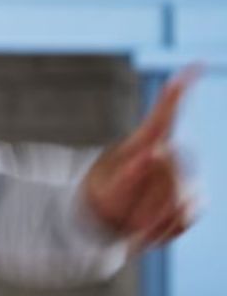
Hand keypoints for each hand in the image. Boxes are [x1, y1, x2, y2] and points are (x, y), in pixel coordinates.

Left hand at [83, 67, 200, 249]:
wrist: (107, 224)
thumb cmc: (102, 200)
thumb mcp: (103, 190)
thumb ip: (127, 174)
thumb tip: (155, 151)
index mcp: (146, 141)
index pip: (166, 113)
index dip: (179, 92)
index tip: (193, 66)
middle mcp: (172, 153)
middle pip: (175, 168)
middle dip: (150, 193)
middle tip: (124, 212)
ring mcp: (185, 176)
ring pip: (180, 198)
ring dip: (153, 215)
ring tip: (130, 223)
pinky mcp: (194, 199)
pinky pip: (185, 216)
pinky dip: (165, 228)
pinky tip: (146, 230)